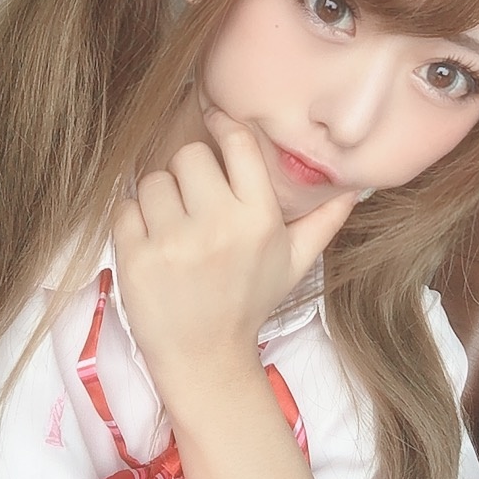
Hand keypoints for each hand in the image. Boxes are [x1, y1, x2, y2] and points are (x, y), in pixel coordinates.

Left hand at [113, 108, 355, 391]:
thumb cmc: (249, 302)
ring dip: (159, 198)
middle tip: (194, 201)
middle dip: (189, 174)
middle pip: (189, 156)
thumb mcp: (294, 264)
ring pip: (153, 180)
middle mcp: (218, 226)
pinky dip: (132, 221)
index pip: (237, 145)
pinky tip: (150, 243)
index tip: (214, 120)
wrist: (205, 357)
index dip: (223, 125)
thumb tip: (354, 187)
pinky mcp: (136, 257)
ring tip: (173, 227)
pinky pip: (124, 208)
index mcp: (259, 220)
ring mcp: (173, 242)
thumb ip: (323, 222)